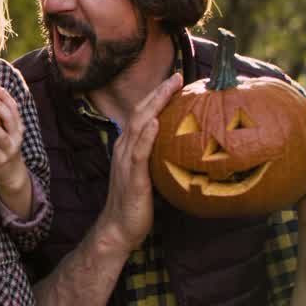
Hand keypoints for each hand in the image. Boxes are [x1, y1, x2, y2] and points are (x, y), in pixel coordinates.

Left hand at [0, 84, 26, 191]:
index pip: (14, 109)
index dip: (6, 97)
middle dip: (0, 107)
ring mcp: (9, 149)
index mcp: (17, 127)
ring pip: (3, 136)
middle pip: (10, 119)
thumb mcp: (7, 133)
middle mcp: (16, 137)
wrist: (12, 174)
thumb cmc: (5, 148)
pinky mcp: (1, 161)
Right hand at [97, 72, 182, 251]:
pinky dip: (147, 135)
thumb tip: (186, 149)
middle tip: (176, 76)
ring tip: (169, 88)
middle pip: (140, 114)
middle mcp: (124, 148)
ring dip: (154, 105)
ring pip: (139, 126)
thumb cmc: (136, 204)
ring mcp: (126, 161)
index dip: (156, 96)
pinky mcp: (132, 177)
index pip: (143, 115)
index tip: (175, 81)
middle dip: (157, 93)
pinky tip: (157, 122)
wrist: (118, 228)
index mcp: (128, 147)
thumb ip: (160, 159)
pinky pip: (139, 152)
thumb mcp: (150, 175)